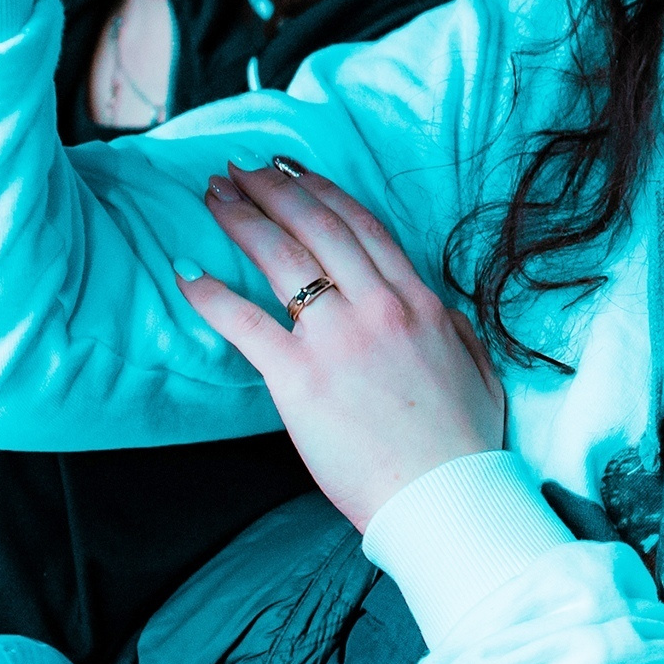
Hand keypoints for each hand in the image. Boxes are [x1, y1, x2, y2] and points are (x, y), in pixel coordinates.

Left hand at [182, 158, 505, 532]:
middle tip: (239, 169)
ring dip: (243, 220)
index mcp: (417, 301)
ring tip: (214, 197)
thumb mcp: (477, 367)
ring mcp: (337, 338)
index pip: (361, 226)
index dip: (321, 190)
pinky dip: (212, 295)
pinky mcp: (300, 378)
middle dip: (273, 189)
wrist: (443, 494)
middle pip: (316, 227)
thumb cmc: (462, 442)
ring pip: (282, 259)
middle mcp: (376, 306)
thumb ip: (454, 330)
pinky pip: (246, 323)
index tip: (293, 170)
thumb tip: (440, 312)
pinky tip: (187, 273)